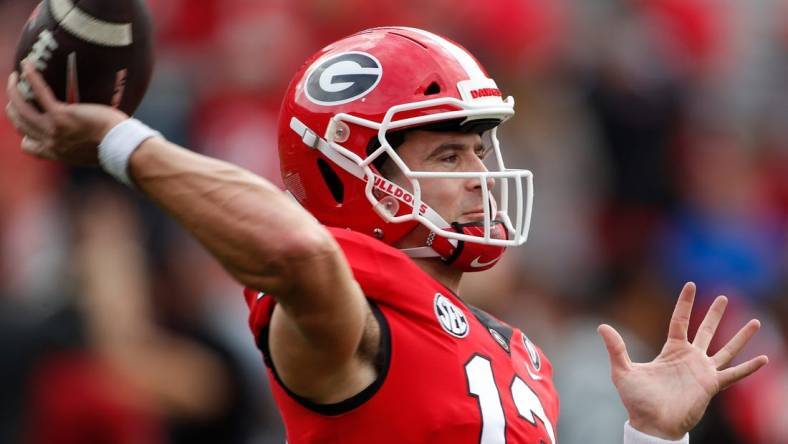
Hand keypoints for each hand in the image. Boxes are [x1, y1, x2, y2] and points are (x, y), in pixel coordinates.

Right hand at [4, 61, 127, 164]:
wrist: (121, 146)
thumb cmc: (115, 147)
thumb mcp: (90, 151)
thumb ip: (80, 145)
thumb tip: (86, 136)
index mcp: (57, 153)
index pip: (30, 146)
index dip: (25, 134)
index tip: (27, 124)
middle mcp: (50, 143)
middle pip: (20, 124)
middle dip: (13, 108)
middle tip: (16, 94)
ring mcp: (53, 129)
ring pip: (21, 108)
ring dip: (14, 91)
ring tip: (15, 78)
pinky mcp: (61, 115)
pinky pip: (39, 92)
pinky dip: (31, 76)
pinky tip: (27, 65)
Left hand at [598, 282, 767, 439]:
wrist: (652, 424)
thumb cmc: (637, 401)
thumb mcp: (623, 371)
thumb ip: (616, 348)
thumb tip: (602, 326)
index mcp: (671, 351)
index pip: (680, 320)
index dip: (684, 303)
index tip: (690, 285)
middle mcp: (689, 358)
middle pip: (706, 330)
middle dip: (715, 314)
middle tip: (724, 297)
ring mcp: (702, 372)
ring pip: (726, 349)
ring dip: (740, 336)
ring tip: (755, 322)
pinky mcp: (711, 386)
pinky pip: (734, 375)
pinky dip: (749, 368)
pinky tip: (764, 358)